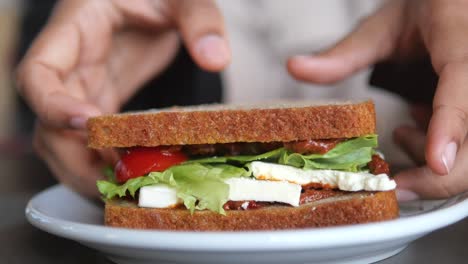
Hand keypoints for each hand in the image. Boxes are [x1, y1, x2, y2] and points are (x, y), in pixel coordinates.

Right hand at [16, 0, 228, 196]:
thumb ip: (198, 18)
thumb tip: (215, 57)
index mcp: (74, 30)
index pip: (38, 74)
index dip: (52, 105)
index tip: (89, 124)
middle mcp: (71, 66)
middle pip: (46, 123)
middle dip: (73, 158)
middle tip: (113, 182)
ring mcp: (85, 87)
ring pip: (65, 140)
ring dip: (87, 170)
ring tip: (124, 189)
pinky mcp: (104, 100)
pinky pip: (93, 139)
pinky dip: (106, 162)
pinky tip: (132, 175)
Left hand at [287, 0, 467, 198]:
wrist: (453, 1)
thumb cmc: (423, 10)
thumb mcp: (382, 27)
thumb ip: (343, 54)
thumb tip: (294, 67)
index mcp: (460, 38)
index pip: (463, 86)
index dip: (450, 127)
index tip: (436, 163)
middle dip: (439, 172)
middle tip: (395, 181)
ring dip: (439, 157)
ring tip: (403, 135)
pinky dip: (446, 146)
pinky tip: (421, 126)